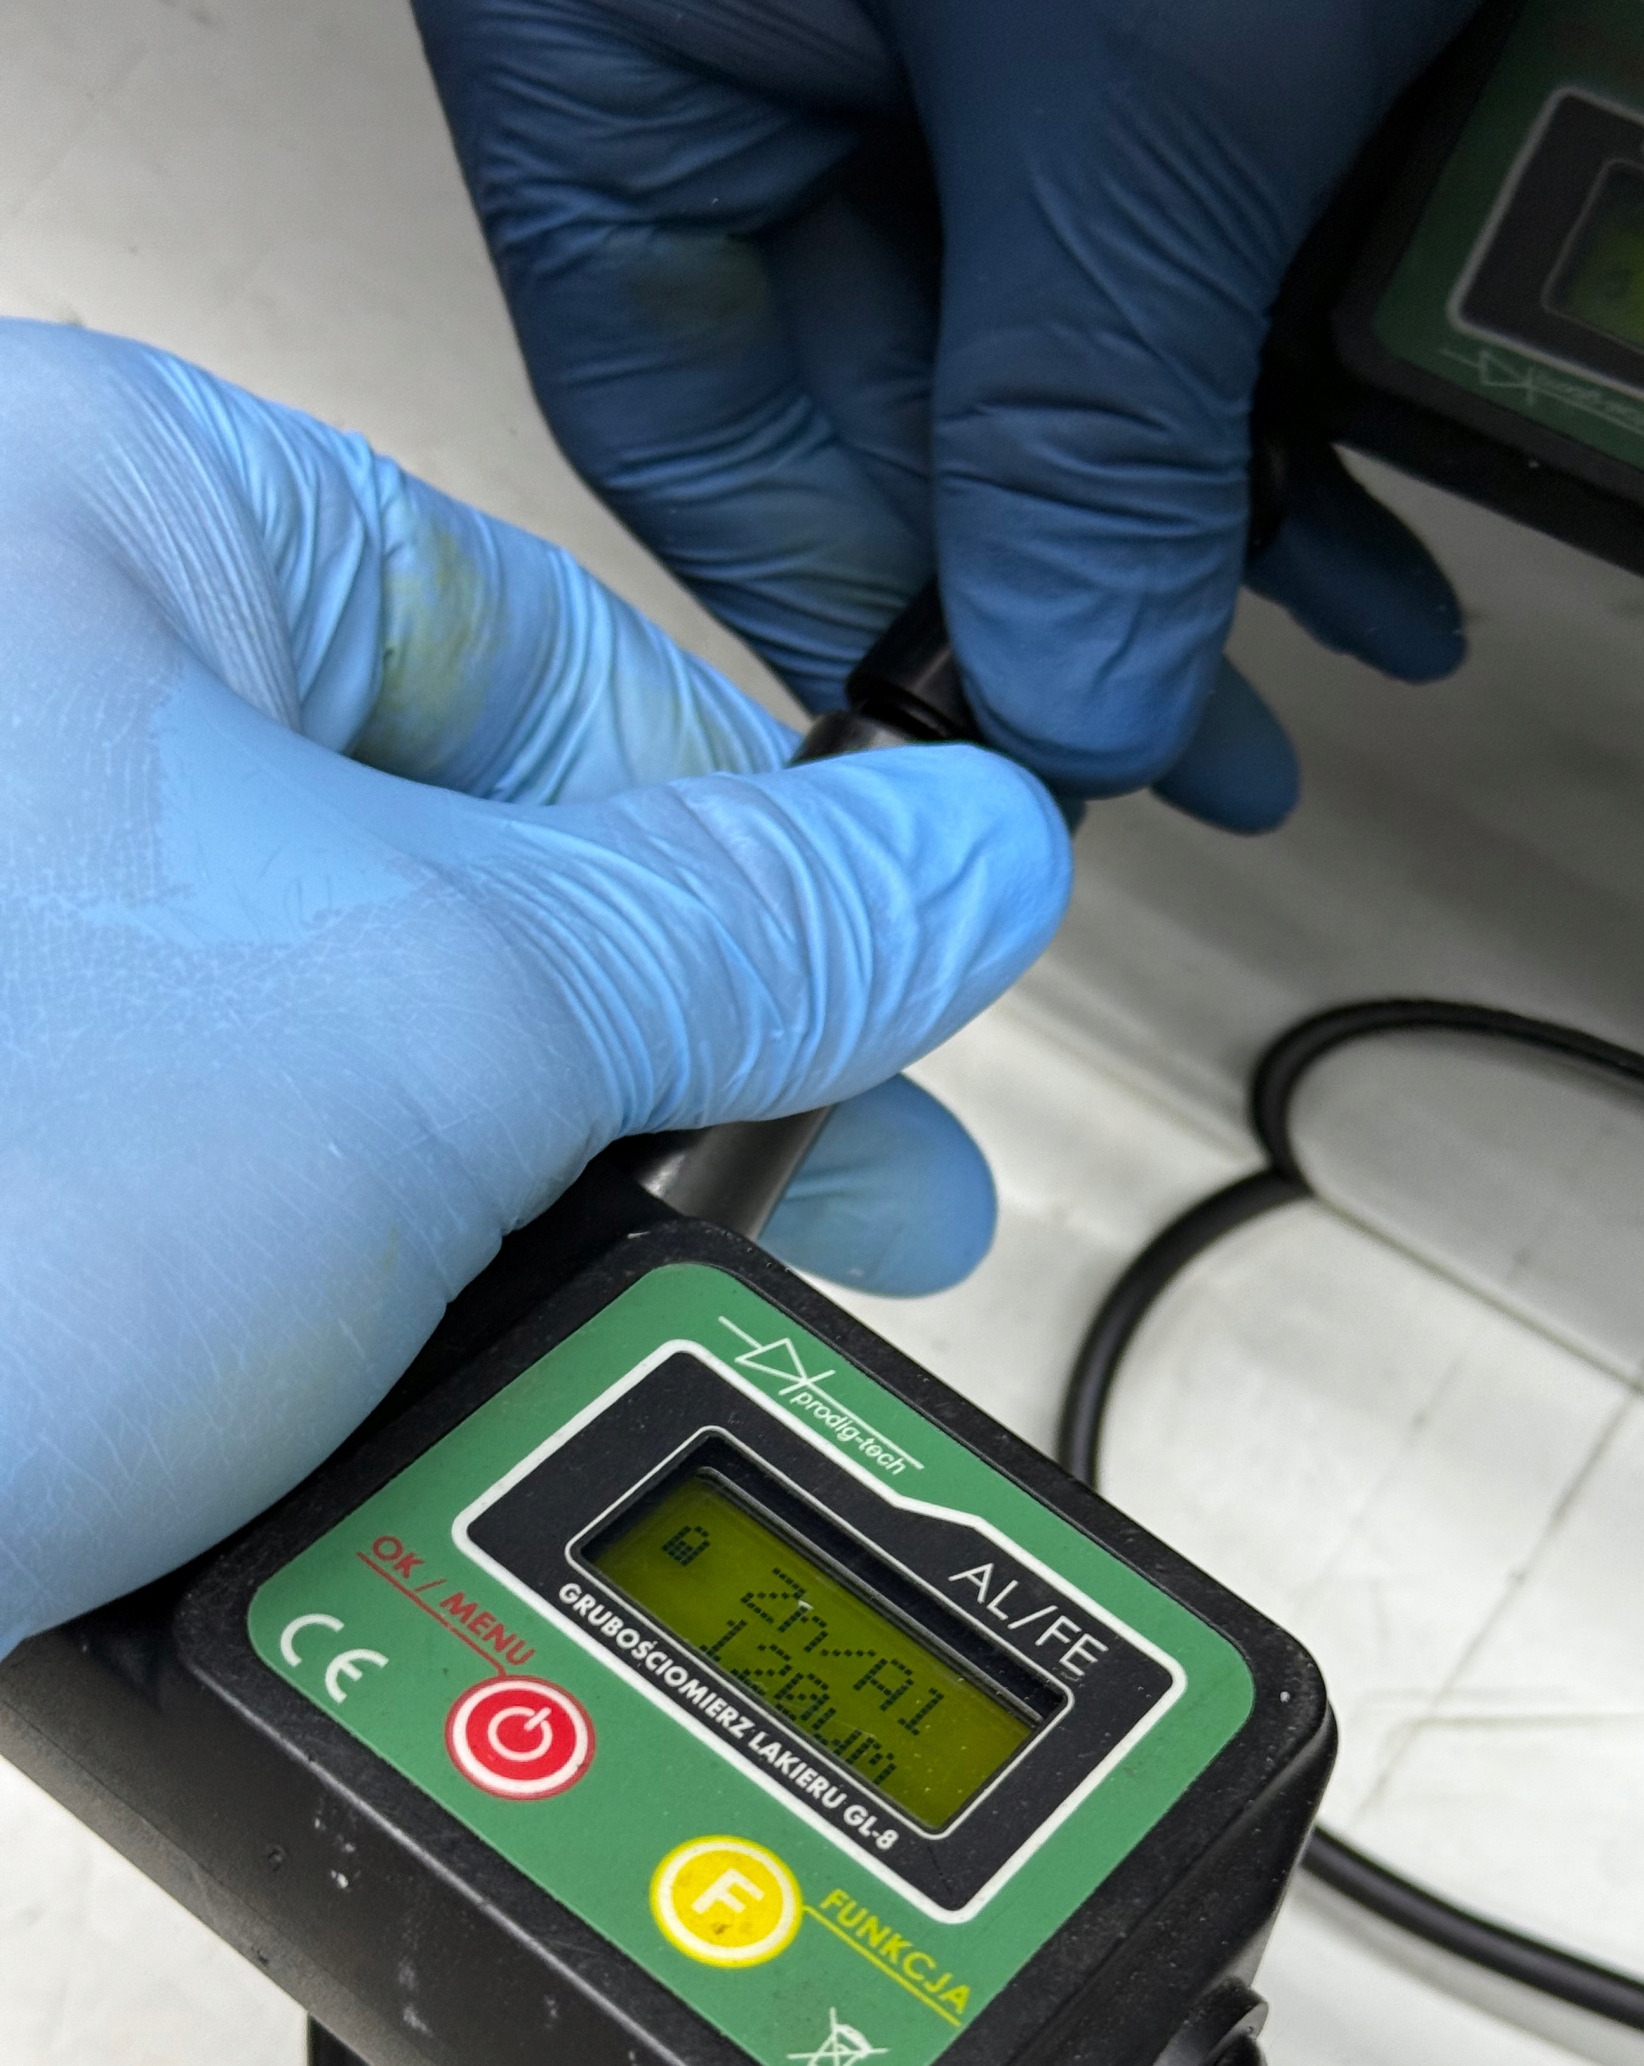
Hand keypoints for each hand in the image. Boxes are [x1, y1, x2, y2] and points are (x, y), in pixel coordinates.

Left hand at [0, 323, 1066, 1649]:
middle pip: (477, 866)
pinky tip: (448, 1371)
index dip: (762, 851)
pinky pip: (256, 1169)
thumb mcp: (432, 1023)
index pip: (551, 652)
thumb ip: (739, 932)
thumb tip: (958, 868)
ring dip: (537, 1206)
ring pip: (371, 1047)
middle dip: (674, 1079)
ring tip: (625, 1329)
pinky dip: (377, 1277)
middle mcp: (25, 711)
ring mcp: (7, 953)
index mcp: (100, 525)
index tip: (887, 1008)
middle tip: (823, 1201)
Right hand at [412, 0, 1473, 832]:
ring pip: (1015, 305)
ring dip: (1199, 470)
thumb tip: (1074, 701)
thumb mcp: (1130, 93)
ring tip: (1354, 604)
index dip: (866, 632)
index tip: (1010, 784)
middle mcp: (720, 10)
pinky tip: (1364, 427)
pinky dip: (1247, 316)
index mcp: (609, 26)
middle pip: (870, 391)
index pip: (686, 425)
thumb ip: (1085, 416)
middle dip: (1086, 577)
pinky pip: (1116, 188)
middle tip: (1220, 740)